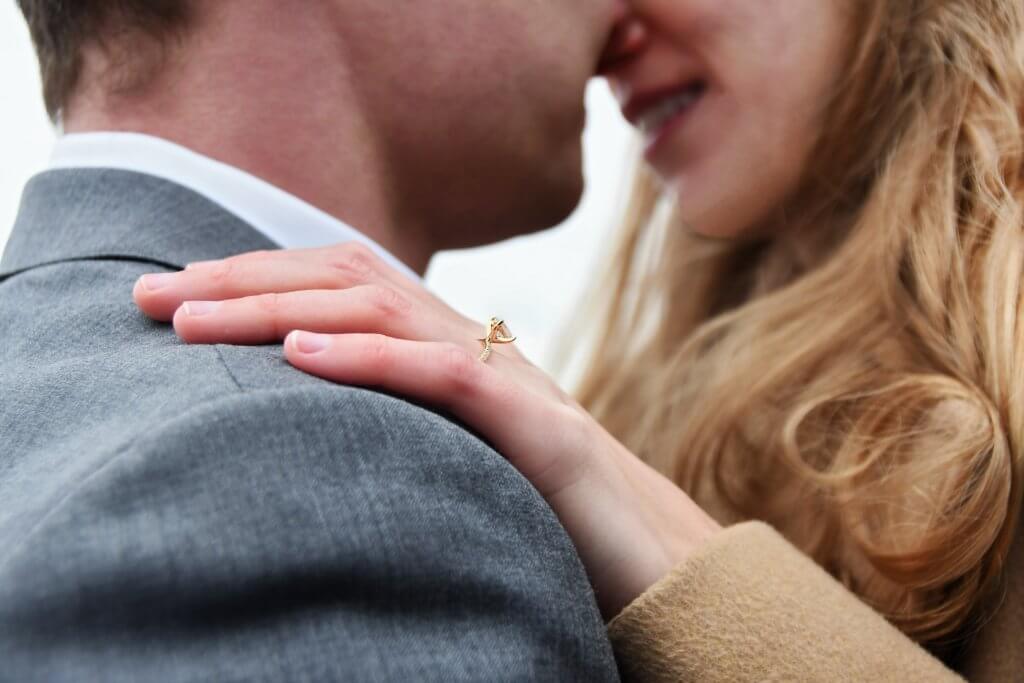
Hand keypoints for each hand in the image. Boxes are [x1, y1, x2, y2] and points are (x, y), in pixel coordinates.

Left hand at [133, 243, 720, 617]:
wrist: (652, 558)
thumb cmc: (545, 514)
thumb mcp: (453, 453)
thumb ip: (394, 418)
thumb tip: (303, 407)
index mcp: (452, 348)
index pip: (348, 279)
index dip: (260, 276)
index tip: (178, 295)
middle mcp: (478, 345)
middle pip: (352, 276)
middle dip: (243, 281)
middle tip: (150, 297)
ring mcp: (511, 381)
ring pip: (387, 308)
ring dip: (282, 308)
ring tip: (194, 323)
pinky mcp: (539, 430)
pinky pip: (448, 376)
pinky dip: (371, 356)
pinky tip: (302, 356)